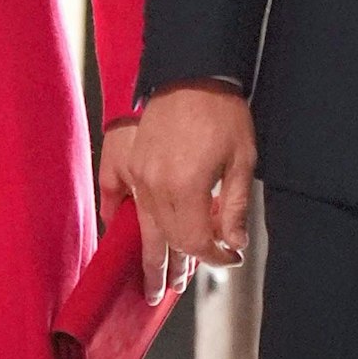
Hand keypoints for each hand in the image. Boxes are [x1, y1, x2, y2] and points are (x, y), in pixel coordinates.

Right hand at [129, 83, 258, 304]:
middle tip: (177, 288)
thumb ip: (236, 207)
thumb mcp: (242, 161)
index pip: (194, 242)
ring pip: (141, 226)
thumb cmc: (222, 111)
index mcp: (186, 189)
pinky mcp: (125, 160)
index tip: (227, 259)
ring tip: (151, 280)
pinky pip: (115, 198)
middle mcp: (154, 187)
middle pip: (165, 240)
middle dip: (176, 266)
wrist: (191, 70)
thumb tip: (233, 244)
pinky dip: (117, 218)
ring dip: (149, 254)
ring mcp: (135, 174)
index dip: (212, 257)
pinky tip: (120, 233)